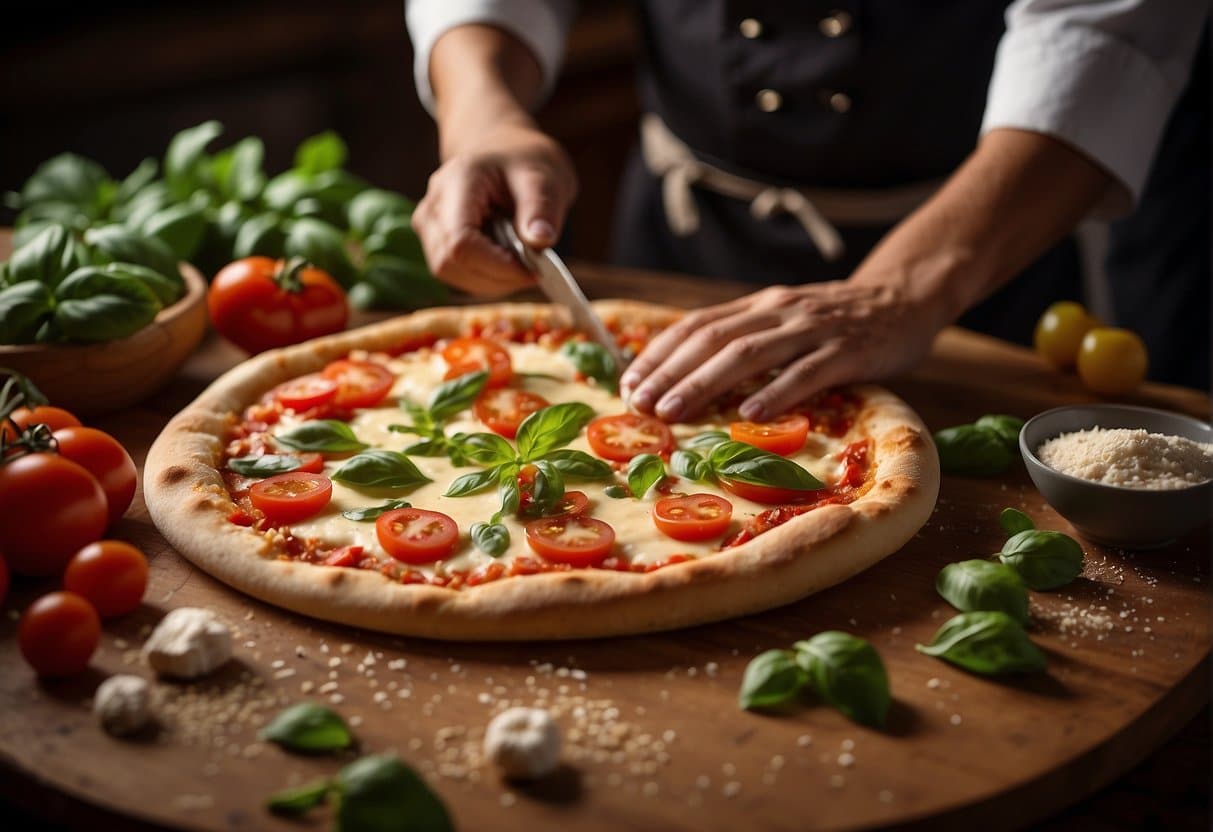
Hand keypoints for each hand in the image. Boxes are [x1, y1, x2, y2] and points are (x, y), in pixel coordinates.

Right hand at [411, 121, 576, 296]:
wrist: (502, 152)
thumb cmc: (523, 161)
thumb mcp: (545, 176)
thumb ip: (541, 207)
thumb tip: (541, 241)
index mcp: (457, 182)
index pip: (460, 242)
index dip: (497, 266)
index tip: (534, 269)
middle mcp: (432, 206)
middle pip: (451, 263)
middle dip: (497, 276)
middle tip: (534, 267)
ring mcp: (427, 226)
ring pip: (450, 273)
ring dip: (493, 280)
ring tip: (522, 260)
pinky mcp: (433, 242)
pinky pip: (455, 274)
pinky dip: (487, 278)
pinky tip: (507, 261)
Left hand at [620, 281, 938, 421]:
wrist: (906, 297)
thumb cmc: (838, 320)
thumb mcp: (785, 319)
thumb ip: (748, 338)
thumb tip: (691, 374)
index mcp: (760, 305)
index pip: (698, 325)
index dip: (660, 353)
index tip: (629, 382)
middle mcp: (779, 311)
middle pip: (714, 340)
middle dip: (670, 372)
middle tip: (638, 403)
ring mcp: (814, 329)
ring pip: (750, 354)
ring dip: (705, 383)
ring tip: (674, 411)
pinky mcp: (848, 351)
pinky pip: (807, 372)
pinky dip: (775, 393)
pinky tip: (749, 414)